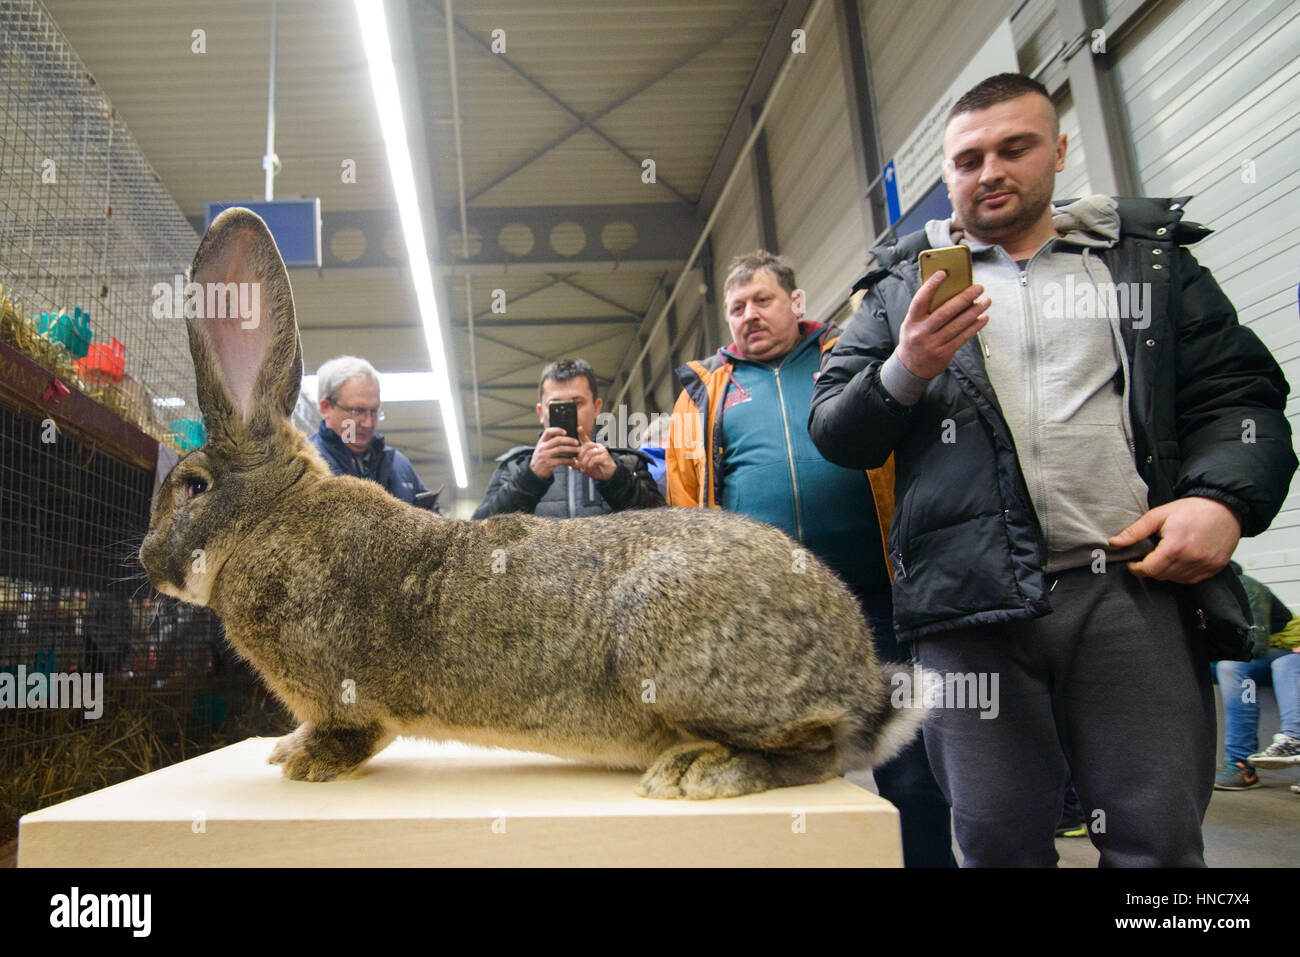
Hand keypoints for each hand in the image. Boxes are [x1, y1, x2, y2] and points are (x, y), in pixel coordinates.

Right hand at [529, 426, 579, 478]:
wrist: (535, 471)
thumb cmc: (541, 458)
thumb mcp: (542, 448)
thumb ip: (550, 442)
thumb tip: (564, 437)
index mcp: (541, 442)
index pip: (548, 432)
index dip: (557, 430)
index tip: (565, 432)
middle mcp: (543, 447)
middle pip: (557, 440)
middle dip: (569, 440)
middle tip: (576, 442)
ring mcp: (545, 455)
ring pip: (561, 449)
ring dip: (571, 449)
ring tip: (577, 450)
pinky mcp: (549, 464)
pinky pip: (562, 460)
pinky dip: (569, 460)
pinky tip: (573, 460)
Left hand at [573, 427, 616, 480]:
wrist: (607, 475)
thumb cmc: (597, 469)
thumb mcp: (585, 466)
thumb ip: (579, 464)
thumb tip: (574, 462)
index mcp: (592, 448)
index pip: (586, 439)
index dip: (582, 433)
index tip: (579, 428)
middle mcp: (597, 447)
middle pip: (586, 446)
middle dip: (580, 456)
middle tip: (580, 464)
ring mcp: (602, 451)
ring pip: (590, 453)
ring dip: (585, 462)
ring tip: (585, 468)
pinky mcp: (605, 456)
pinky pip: (594, 459)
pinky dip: (590, 465)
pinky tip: (590, 468)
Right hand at [896, 271, 989, 379]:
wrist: (910, 368)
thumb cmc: (915, 338)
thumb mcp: (912, 324)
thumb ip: (926, 310)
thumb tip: (949, 291)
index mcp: (911, 321)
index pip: (920, 300)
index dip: (931, 286)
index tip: (943, 273)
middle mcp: (921, 333)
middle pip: (945, 312)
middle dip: (964, 298)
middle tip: (978, 287)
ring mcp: (933, 344)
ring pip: (957, 325)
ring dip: (974, 311)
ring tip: (986, 300)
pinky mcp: (944, 353)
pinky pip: (962, 337)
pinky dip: (974, 327)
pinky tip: (983, 318)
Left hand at [1109, 497, 1242, 583]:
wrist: (1225, 508)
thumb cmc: (1191, 510)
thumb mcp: (1159, 515)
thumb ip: (1135, 531)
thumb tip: (1114, 542)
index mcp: (1175, 547)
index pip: (1149, 570)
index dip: (1137, 569)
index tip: (1133, 564)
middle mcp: (1191, 560)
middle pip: (1161, 576)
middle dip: (1151, 568)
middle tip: (1151, 555)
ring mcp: (1205, 566)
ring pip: (1175, 579)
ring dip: (1166, 571)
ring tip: (1167, 554)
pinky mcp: (1214, 568)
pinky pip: (1191, 579)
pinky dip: (1182, 573)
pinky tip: (1181, 559)